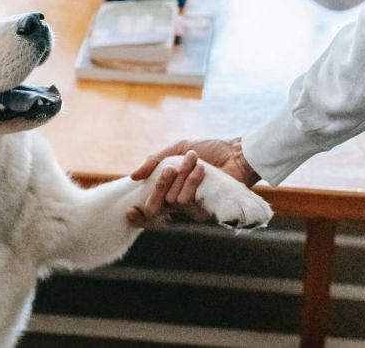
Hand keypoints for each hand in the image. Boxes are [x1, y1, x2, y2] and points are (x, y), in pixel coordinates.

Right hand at [126, 138, 260, 227]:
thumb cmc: (208, 150)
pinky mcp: (205, 210)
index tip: (130, 210)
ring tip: (194, 160)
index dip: (137, 215)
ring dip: (182, 177)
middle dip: (159, 187)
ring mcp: (192, 208)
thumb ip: (154, 161)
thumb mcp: (176, 149)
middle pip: (155, 208)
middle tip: (168, 170)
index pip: (147, 210)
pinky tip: (202, 169)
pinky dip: (192, 182)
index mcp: (168, 190)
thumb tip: (133, 176)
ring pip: (173, 200)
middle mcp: (178, 203)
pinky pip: (188, 201)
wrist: (235, 152)